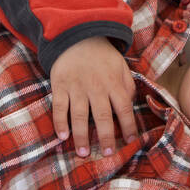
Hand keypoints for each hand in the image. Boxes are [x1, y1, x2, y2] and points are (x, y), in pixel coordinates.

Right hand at [49, 35, 136, 156]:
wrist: (76, 36)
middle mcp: (96, 87)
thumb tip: (131, 105)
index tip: (130, 141)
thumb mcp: (121, 66)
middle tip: (108, 153)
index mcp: (113, 82)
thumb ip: (127, 86)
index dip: (128, 126)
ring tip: (83, 152)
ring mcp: (76, 87)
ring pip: (79, 115)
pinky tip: (62, 136)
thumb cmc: (101, 56)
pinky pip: (59, 107)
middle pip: (102, 116)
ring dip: (81, 135)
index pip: (124, 108)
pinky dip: (60, 122)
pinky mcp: (60, 86)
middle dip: (105, 136)